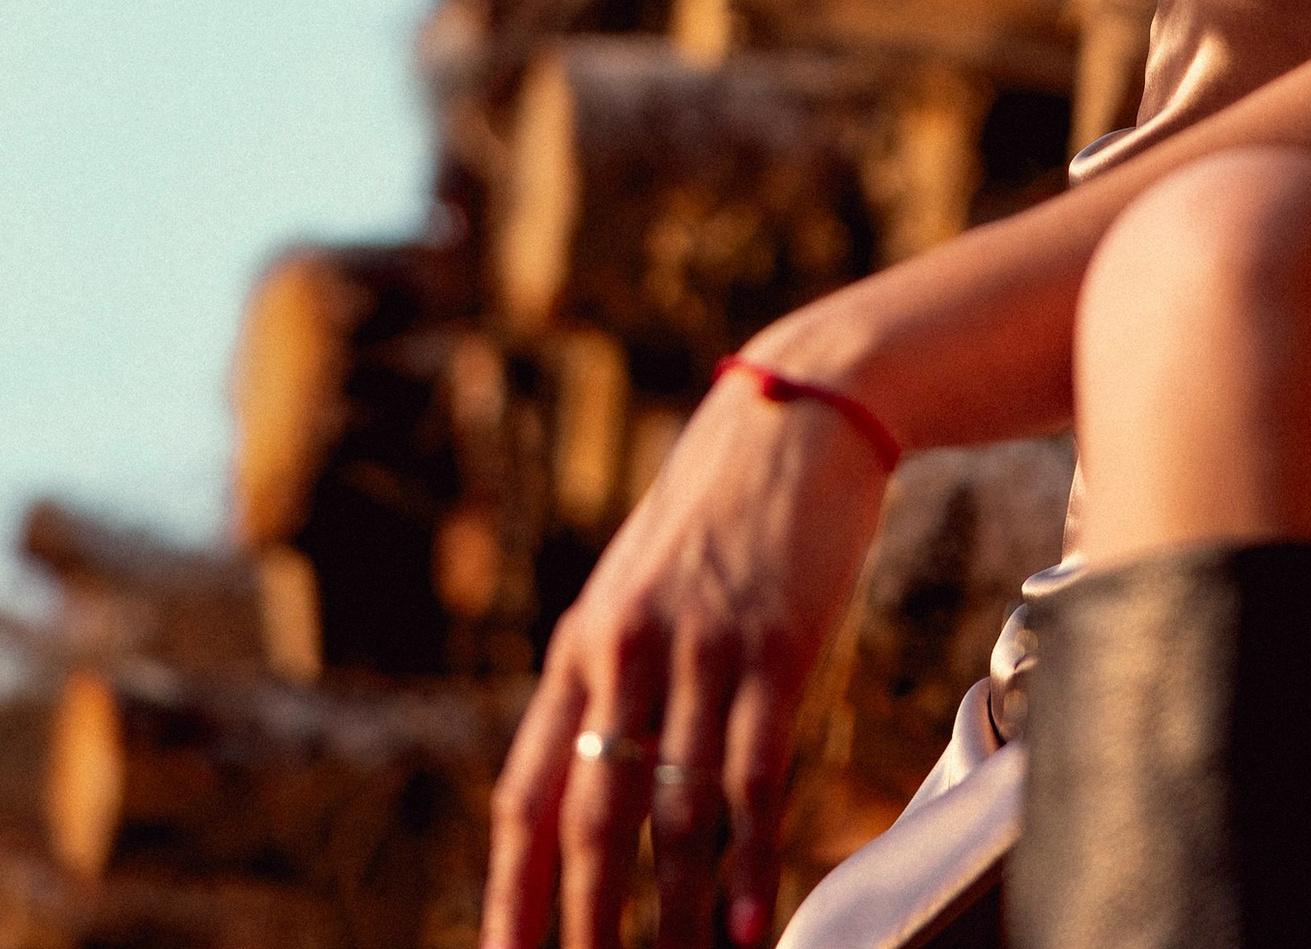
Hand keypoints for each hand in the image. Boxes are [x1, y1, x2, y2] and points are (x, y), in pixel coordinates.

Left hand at [481, 365, 892, 948]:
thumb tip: (589, 790)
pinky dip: (749, 861)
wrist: (800, 414)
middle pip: (591, 819)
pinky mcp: (777, 646)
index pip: (526, 795)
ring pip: (675, 814)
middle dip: (585, 926)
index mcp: (581, 645)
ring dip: (674, 915)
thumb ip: (613, 680)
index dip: (510, 893)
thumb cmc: (720, 513)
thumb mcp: (639, 589)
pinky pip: (754, 776)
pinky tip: (747, 924)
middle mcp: (628, 652)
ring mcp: (703, 650)